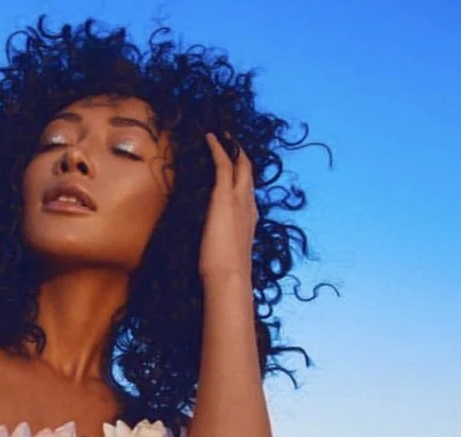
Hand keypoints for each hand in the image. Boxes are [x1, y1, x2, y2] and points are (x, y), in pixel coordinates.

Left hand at [198, 132, 256, 283]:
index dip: (244, 181)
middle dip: (242, 157)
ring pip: (240, 165)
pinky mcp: (225, 196)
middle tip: (234, 142)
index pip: (248, 195)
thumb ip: (225, 248)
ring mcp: (239, 200)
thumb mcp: (227, 257)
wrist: (230, 277)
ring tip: (224, 135)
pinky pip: (223, 164)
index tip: (238, 172)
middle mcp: (249, 207)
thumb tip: (217, 255)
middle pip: (249, 175)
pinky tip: (210, 137)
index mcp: (250, 222)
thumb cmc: (226, 275)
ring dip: (233, 148)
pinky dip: (218, 148)